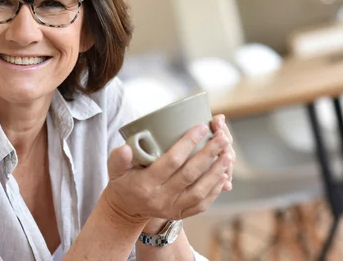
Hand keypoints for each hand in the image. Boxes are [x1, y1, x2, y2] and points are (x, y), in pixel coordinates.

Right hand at [103, 123, 232, 223]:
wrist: (126, 210)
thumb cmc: (123, 182)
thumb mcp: (114, 169)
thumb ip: (118, 158)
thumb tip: (126, 148)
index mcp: (146, 184)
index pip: (171, 161)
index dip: (188, 143)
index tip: (201, 127)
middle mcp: (161, 198)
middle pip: (190, 174)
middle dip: (209, 154)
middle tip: (222, 137)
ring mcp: (172, 208)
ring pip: (200, 190)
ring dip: (216, 172)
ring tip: (228, 154)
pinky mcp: (180, 214)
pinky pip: (202, 204)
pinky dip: (215, 189)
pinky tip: (223, 174)